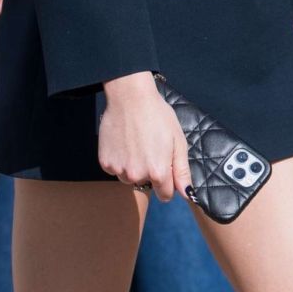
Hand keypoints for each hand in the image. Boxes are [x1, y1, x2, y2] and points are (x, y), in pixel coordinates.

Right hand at [98, 72, 191, 202]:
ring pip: (129, 177)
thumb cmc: (157, 115)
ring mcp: (119, 169)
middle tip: (149, 145)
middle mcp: (137, 175)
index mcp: (158, 172)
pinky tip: (123, 141)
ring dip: (132, 166)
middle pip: (146, 184)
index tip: (164, 164)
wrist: (130, 97)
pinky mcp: (105, 162)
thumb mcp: (177, 140)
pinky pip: (114, 169)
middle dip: (149, 171)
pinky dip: (119, 159)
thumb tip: (187, 194)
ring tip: (135, 142)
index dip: (167, 181)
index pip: (165, 195)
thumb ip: (182, 170)